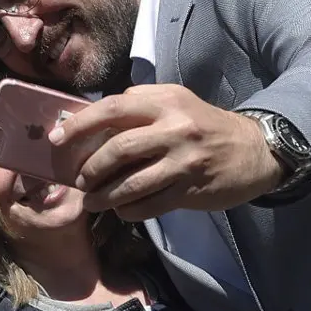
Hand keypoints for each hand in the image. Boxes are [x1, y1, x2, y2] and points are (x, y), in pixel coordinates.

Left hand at [48, 84, 283, 220]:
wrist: (254, 151)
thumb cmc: (203, 124)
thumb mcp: (176, 101)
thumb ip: (139, 104)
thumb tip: (95, 117)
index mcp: (165, 102)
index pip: (112, 109)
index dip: (80, 124)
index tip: (57, 138)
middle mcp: (174, 128)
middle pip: (118, 149)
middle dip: (90, 168)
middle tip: (78, 180)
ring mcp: (184, 161)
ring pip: (131, 183)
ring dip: (103, 196)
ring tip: (91, 201)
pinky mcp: (191, 189)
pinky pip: (150, 204)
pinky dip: (128, 209)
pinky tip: (121, 209)